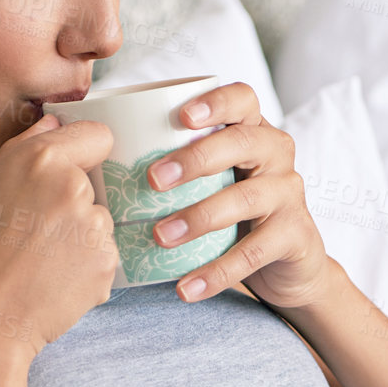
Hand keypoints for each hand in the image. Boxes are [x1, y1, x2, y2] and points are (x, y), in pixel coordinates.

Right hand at [0, 113, 118, 358]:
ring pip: (100, 223)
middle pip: (98, 185)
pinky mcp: (107, 262)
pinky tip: (55, 283)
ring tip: (42, 264)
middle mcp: (72, 185)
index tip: (73, 172)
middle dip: (77, 205)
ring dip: (83, 240)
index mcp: (39, 159)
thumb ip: (29, 148)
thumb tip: (57, 118)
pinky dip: (87, 270)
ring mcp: (94, 226)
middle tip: (37, 235)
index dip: (87, 154)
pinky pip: (105, 257)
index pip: (98, 134)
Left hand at [145, 81, 330, 308]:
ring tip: (161, 237)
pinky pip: (254, 253)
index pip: (242, 99)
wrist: (288, 266)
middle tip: (153, 180)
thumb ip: (174, 166)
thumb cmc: (231, 215)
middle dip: (196, 158)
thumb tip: (91, 162)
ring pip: (246, 198)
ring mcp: (289, 194)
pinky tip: (186, 287)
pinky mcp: (296, 235)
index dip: (215, 102)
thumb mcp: (209, 183)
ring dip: (199, 217)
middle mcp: (276, 155)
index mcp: (252, 131)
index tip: (180, 116)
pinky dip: (216, 272)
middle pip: (243, 142)